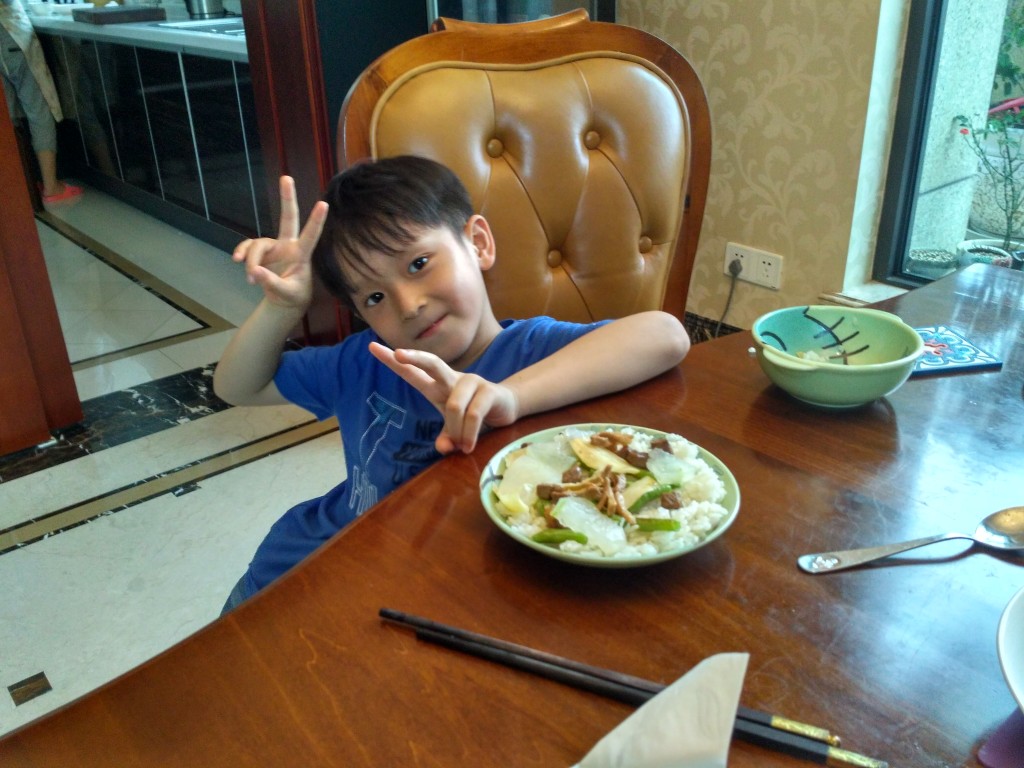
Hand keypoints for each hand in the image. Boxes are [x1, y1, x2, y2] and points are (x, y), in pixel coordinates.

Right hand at [232, 176, 327, 309]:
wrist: (283, 301)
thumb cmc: (292, 296)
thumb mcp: (286, 294)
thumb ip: (271, 283)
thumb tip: (254, 271)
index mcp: (301, 255)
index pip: (311, 236)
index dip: (316, 221)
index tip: (324, 204)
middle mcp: (289, 246)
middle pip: (288, 218)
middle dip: (287, 198)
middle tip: (287, 177)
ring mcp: (274, 247)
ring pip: (257, 245)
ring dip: (251, 261)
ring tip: (251, 280)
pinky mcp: (261, 251)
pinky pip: (247, 247)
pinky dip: (242, 253)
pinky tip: (237, 261)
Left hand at [369, 342, 519, 453]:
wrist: (507, 406)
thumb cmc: (473, 413)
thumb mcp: (454, 428)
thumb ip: (446, 437)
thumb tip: (443, 447)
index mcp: (437, 385)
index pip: (411, 371)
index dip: (392, 360)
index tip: (372, 346)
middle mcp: (452, 379)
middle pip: (432, 363)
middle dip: (414, 358)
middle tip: (397, 354)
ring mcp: (471, 382)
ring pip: (454, 405)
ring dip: (455, 430)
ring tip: (460, 446)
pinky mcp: (489, 391)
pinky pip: (473, 414)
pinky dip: (469, 433)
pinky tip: (468, 445)